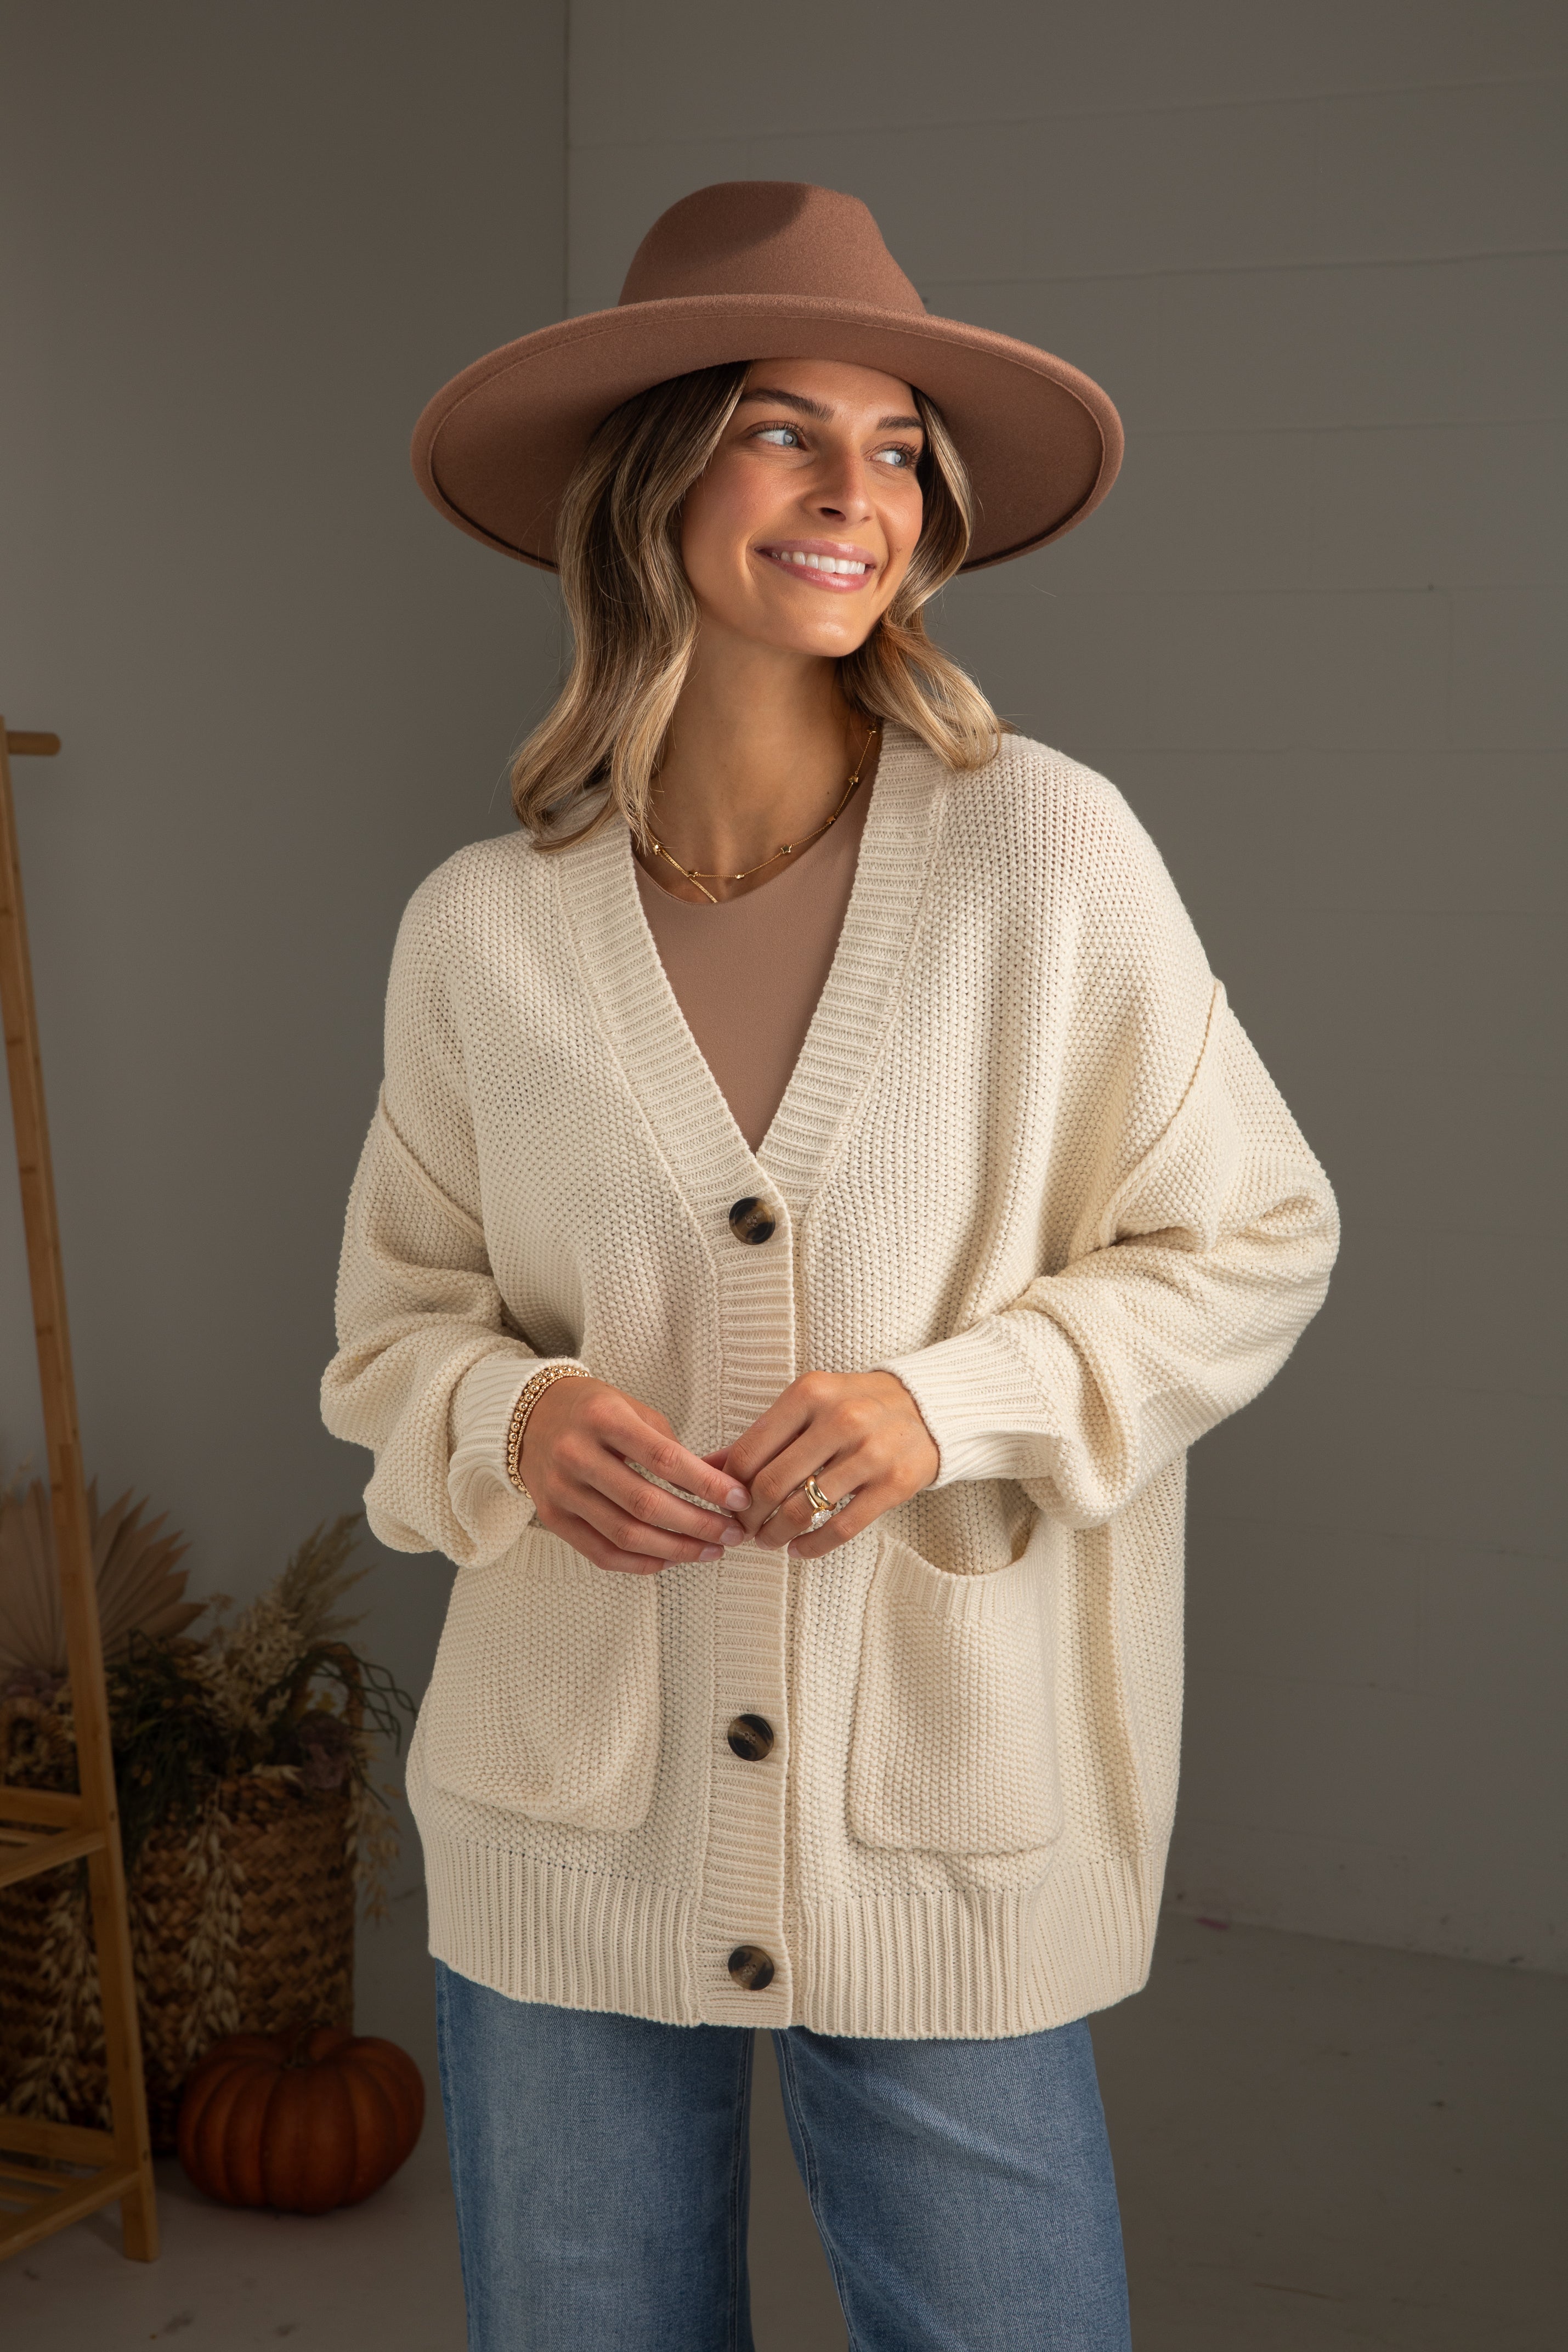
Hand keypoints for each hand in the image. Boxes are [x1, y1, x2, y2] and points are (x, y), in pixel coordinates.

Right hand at [521, 1378, 751, 1575]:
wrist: (533, 1417)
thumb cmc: (595, 1411)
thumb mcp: (634, 1410)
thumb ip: (672, 1448)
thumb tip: (720, 1488)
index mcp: (602, 1419)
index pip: (664, 1459)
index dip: (706, 1484)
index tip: (738, 1499)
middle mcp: (575, 1455)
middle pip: (645, 1504)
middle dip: (698, 1525)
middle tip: (734, 1533)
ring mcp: (560, 1491)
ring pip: (625, 1536)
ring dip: (677, 1550)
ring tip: (712, 1549)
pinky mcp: (552, 1518)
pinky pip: (602, 1553)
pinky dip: (642, 1563)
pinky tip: (673, 1558)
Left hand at [724, 1371, 938, 1559]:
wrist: (929, 1407)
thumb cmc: (856, 1406)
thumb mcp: (807, 1405)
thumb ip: (759, 1437)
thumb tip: (702, 1467)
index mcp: (810, 1393)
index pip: (749, 1451)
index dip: (730, 1486)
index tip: (728, 1502)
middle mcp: (840, 1418)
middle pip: (770, 1484)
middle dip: (749, 1517)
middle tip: (744, 1529)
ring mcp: (870, 1452)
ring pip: (802, 1510)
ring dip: (775, 1535)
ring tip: (769, 1540)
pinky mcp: (894, 1484)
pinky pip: (841, 1528)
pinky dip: (811, 1546)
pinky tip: (799, 1549)